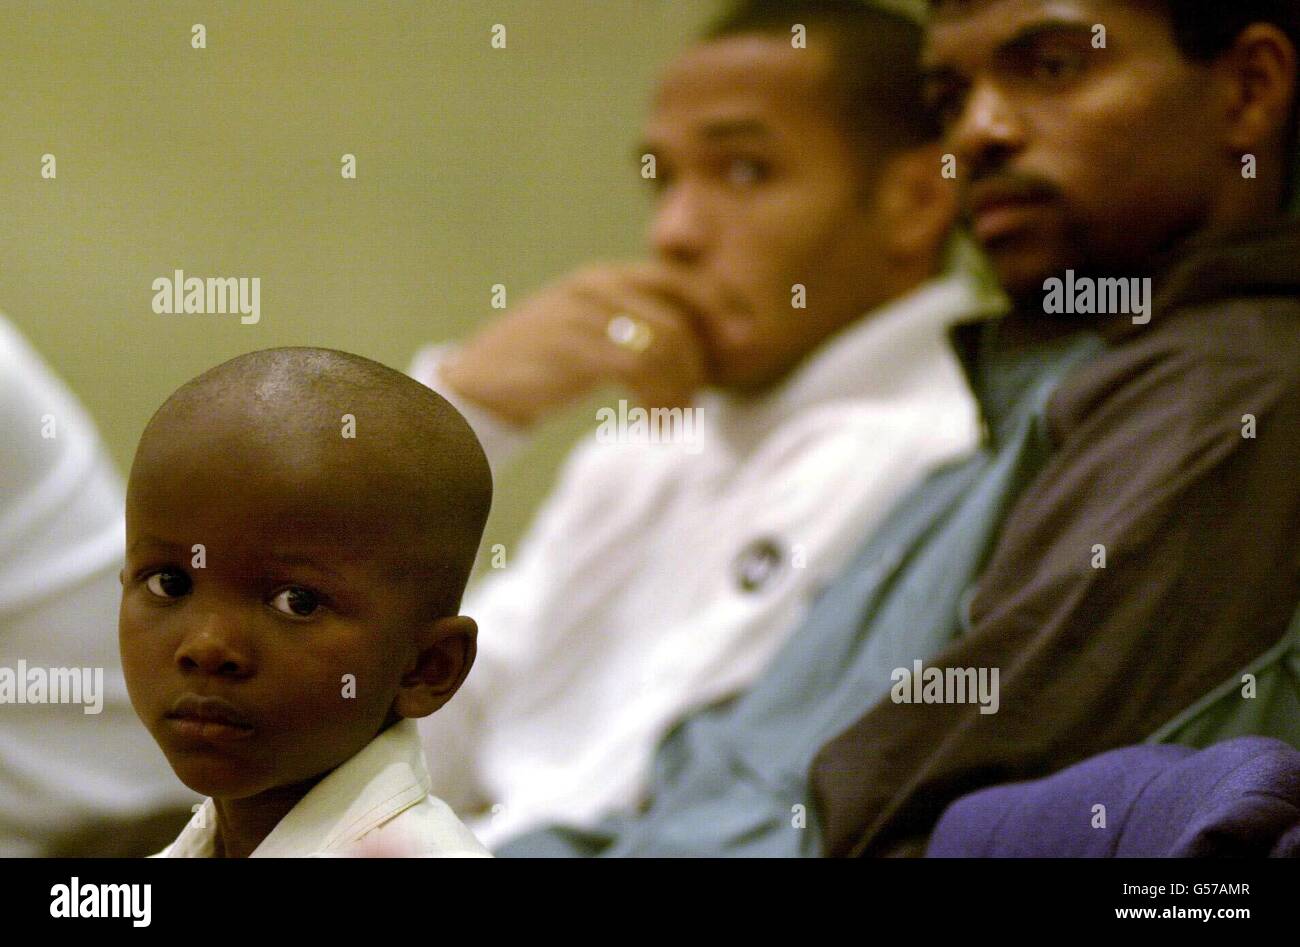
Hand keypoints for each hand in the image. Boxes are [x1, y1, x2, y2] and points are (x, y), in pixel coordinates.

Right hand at [439, 263, 721, 426]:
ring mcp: (584, 313)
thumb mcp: (593, 336)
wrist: (477, 384)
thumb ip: (638, 331)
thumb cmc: (542, 366)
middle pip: (679, 317)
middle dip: (699, 364)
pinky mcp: (573, 345)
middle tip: (695, 405)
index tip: (741, 345)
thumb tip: (702, 351)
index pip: (683, 280)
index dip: (720, 310)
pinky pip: (639, 366)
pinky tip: (651, 421)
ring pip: (664, 344)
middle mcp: (597, 285)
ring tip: (671, 421)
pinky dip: (656, 398)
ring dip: (679, 389)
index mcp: (606, 277)